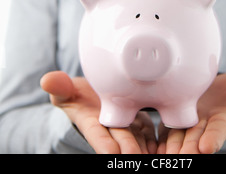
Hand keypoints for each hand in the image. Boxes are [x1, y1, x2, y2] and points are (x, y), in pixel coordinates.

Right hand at [40, 71, 156, 153]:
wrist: (97, 98)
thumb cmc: (79, 97)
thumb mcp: (68, 92)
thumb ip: (60, 88)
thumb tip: (47, 80)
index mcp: (93, 123)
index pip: (99, 136)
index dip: (104, 145)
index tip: (110, 152)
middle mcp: (112, 130)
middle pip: (123, 140)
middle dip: (130, 148)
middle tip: (138, 154)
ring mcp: (129, 130)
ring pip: (140, 141)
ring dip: (147, 148)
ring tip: (157, 153)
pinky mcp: (142, 127)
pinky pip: (152, 136)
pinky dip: (158, 142)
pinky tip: (169, 146)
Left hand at [157, 59, 225, 153]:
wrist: (218, 94)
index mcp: (225, 120)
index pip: (220, 130)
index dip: (214, 138)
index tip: (207, 147)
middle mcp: (205, 127)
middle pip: (196, 139)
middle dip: (189, 148)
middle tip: (182, 155)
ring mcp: (188, 125)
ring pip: (178, 137)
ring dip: (172, 146)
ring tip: (165, 153)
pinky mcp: (173, 120)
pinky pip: (165, 131)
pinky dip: (160, 140)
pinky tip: (152, 147)